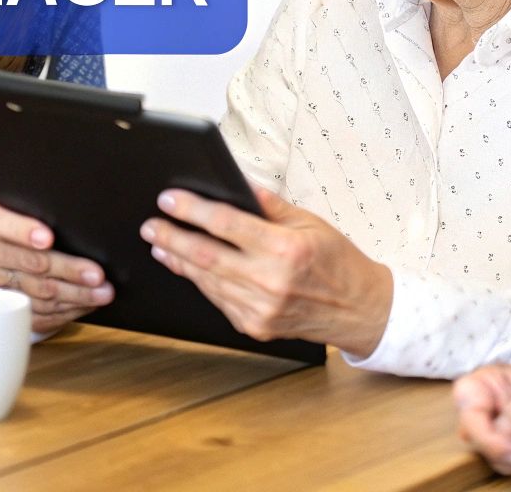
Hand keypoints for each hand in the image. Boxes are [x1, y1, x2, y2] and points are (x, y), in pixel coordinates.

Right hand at [0, 203, 113, 333]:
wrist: (5, 244)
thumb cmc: (26, 220)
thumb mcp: (26, 206)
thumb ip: (41, 207)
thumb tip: (79, 212)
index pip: (2, 224)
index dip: (25, 232)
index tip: (49, 238)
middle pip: (32, 263)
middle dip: (69, 270)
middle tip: (97, 275)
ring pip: (39, 292)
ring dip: (76, 294)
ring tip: (103, 291)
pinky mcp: (5, 304)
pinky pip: (38, 313)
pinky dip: (67, 310)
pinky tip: (88, 304)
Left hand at [140, 185, 390, 353]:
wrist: (359, 309)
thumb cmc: (336, 261)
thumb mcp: (308, 221)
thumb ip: (268, 205)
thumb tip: (234, 183)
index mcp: (285, 248)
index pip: (226, 224)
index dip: (192, 210)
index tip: (169, 200)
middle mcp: (271, 281)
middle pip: (206, 256)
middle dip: (172, 238)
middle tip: (150, 226)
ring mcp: (261, 308)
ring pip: (207, 281)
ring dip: (179, 261)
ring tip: (161, 244)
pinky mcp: (255, 326)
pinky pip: (218, 300)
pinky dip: (199, 281)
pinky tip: (186, 267)